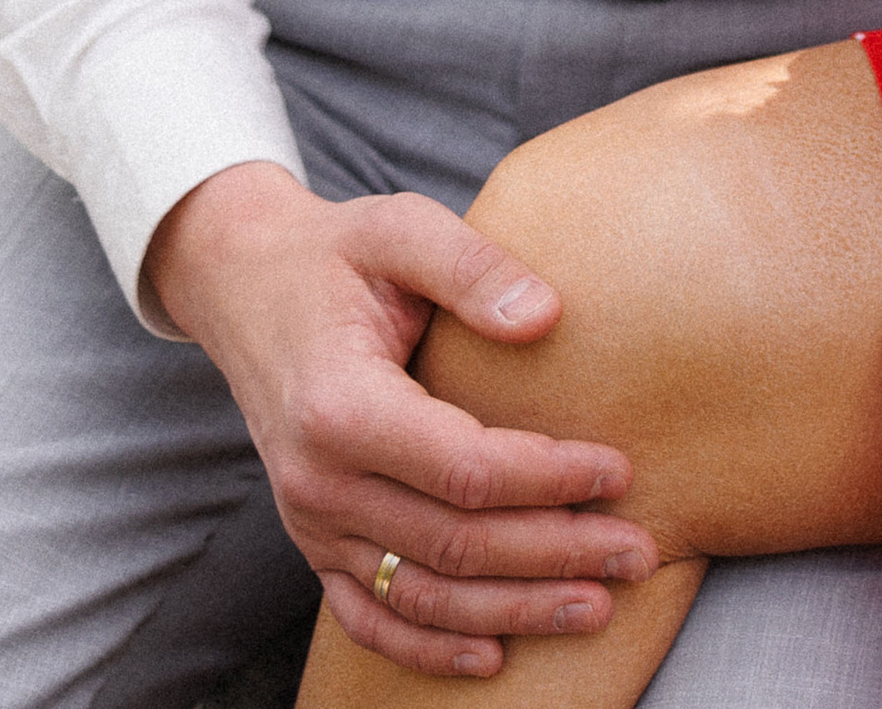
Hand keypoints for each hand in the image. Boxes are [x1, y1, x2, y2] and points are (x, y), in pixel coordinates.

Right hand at [146, 160, 656, 679]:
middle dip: (555, 554)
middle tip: (637, 552)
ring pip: (422, 594)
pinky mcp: (312, 541)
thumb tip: (546, 315)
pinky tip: (493, 654)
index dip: (549, 478)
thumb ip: (472, 267)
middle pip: (455, 543)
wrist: (244, 285)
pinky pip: (370, 616)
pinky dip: (430, 648)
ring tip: (596, 605)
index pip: (465, 468)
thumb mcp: (400, 226)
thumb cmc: (336, 254)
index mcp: (341, 405)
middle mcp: (318, 480)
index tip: (620, 470)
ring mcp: (310, 522)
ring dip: (514, 610)